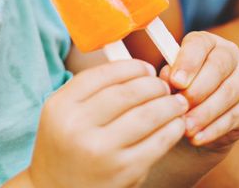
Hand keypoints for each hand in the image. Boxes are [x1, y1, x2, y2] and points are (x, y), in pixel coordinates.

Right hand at [28, 60, 187, 187]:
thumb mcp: (64, 114)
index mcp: (61, 106)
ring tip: (177, 103)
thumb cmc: (67, 147)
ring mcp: (101, 151)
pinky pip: (157, 142)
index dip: (132, 67)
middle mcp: (77, 127)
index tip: (147, 68)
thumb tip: (139, 68)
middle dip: (154, 85)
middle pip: (128, 92)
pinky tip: (176, 124)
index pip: (104, 74)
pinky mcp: (123, 172)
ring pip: (147, 115)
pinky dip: (172, 128)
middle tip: (165, 86)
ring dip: (169, 105)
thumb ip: (93, 90)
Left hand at [160, 32, 238, 151]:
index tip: (175, 81)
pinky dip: (214, 129)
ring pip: (228, 92)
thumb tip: (169, 79)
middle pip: (219, 66)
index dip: (188, 61)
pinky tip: (198, 138)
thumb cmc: (180, 92)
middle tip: (180, 106)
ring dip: (206, 112)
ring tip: (186, 127)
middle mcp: (230, 55)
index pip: (200, 44)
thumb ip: (169, 77)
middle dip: (198, 88)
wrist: (197, 121)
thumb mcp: (171, 82)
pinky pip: (234, 116)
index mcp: (207, 43)